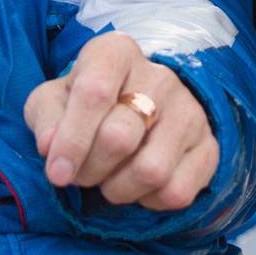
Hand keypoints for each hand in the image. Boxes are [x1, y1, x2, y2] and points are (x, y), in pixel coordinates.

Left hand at [23, 32, 217, 209]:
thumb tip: (50, 146)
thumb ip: (46, 119)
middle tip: (82, 175)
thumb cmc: (87, 104)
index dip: (72, 140)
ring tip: (109, 180)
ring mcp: (190, 110)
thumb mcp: (54, 101)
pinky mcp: (209, 145)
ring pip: (151, 171)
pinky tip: (138, 186)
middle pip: (119, 138)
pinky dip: (149, 202)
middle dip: (90, 170)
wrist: (138, 106)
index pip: (95, 92)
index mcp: (116, 52)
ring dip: (118, 190)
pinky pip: (177, 192)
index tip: (57, 174)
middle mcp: (159, 76)